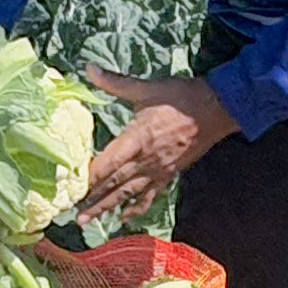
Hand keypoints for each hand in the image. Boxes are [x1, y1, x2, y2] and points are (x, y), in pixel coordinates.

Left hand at [76, 67, 238, 225]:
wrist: (216, 109)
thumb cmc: (180, 97)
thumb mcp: (146, 88)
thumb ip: (115, 82)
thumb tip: (88, 67)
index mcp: (136, 138)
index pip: (107, 163)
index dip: (89, 177)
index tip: (71, 188)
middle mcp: (145, 159)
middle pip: (113, 183)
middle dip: (92, 199)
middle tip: (73, 214)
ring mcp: (157, 169)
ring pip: (128, 193)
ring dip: (107, 207)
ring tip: (87, 220)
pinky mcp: (169, 173)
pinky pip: (150, 195)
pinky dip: (137, 208)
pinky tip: (125, 217)